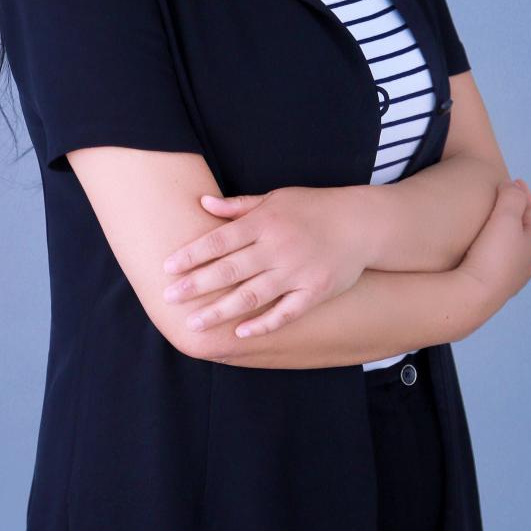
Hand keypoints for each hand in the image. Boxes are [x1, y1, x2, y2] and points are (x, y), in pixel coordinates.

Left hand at [160, 185, 375, 339]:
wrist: (362, 223)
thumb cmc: (313, 208)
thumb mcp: (275, 198)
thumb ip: (238, 206)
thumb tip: (202, 202)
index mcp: (264, 222)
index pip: (220, 240)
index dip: (192, 254)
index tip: (167, 267)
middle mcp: (278, 248)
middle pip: (230, 270)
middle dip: (196, 285)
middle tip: (168, 297)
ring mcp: (297, 272)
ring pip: (252, 295)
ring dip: (220, 310)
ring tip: (193, 323)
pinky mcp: (315, 292)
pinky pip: (286, 312)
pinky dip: (263, 324)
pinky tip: (240, 332)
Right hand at [456, 178, 530, 320]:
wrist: (475, 295)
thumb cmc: (493, 255)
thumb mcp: (507, 218)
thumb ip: (513, 197)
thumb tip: (513, 187)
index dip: (526, 195)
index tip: (515, 181)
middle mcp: (528, 261)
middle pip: (528, 230)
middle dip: (519, 212)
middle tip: (507, 198)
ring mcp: (512, 276)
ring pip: (514, 248)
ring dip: (507, 232)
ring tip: (495, 222)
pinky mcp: (495, 286)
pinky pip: (499, 261)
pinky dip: (496, 248)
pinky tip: (484, 248)